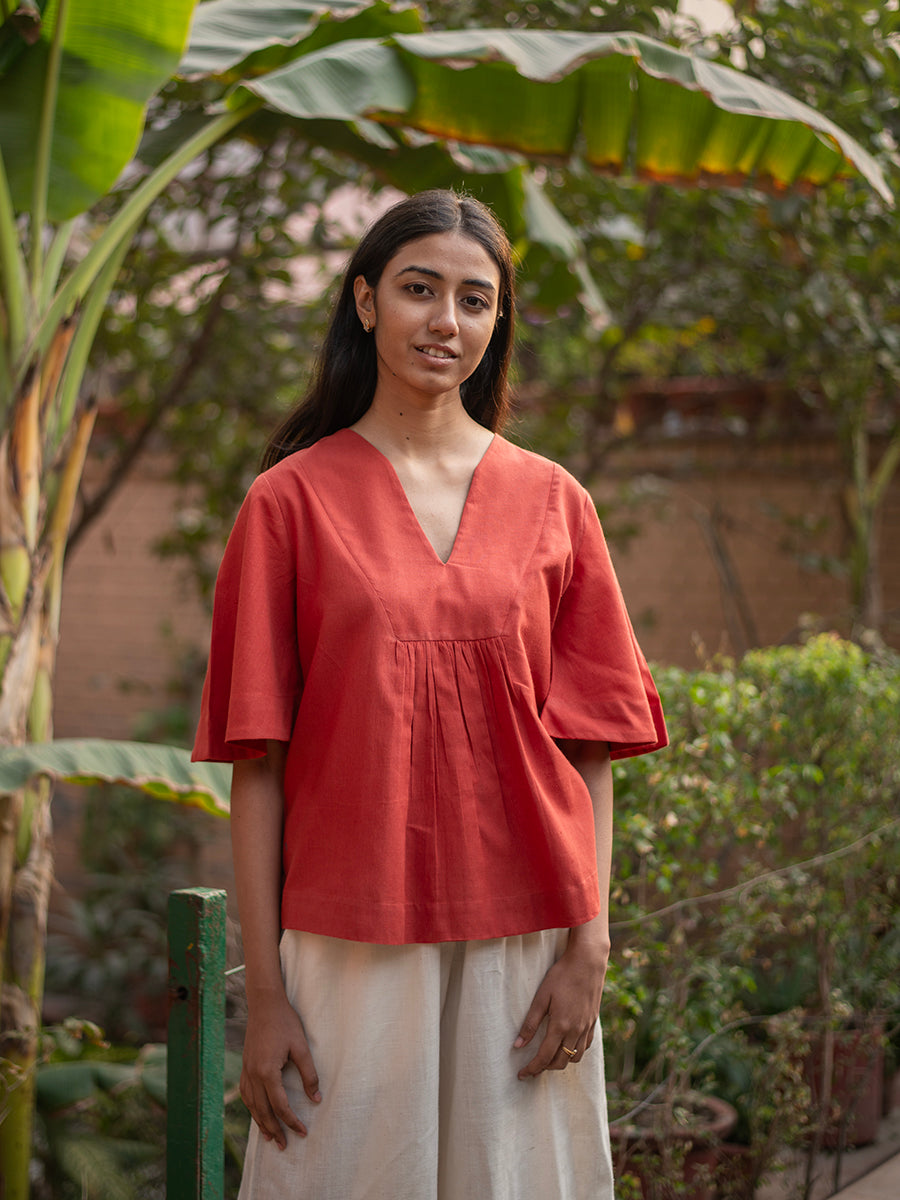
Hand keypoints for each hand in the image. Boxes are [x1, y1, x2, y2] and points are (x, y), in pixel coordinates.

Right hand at [240, 989, 321, 1148]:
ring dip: (261, 1123)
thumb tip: (316, 1098)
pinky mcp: (245, 1066)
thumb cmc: (285, 1023)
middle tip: (284, 1146)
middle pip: (263, 1111)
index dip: (291, 1121)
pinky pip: (246, 1094)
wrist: (265, 1004)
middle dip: (274, 1129)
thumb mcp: (301, 1047)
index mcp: (267, 1071)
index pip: (280, 1105)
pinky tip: (258, 1113)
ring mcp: (246, 1070)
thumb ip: (309, 1074)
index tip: (302, 1132)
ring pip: (252, 1105)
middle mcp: (253, 1075)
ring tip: (270, 1137)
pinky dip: (252, 1108)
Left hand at [514, 924, 609, 1079]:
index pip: (544, 1057)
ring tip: (548, 1057)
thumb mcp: (542, 996)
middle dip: (545, 1068)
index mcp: (561, 1025)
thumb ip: (530, 1022)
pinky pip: (585, 1046)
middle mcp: (576, 1030)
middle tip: (532, 1067)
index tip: (522, 1075)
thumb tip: (518, 1045)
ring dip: (561, 1062)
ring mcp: (587, 1027)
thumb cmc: (561, 975)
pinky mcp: (593, 1022)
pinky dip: (575, 1052)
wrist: (587, 962)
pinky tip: (566, 1045)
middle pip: (561, 1062)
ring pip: (575, 1057)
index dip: (532, 1069)